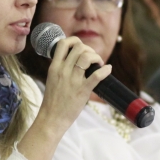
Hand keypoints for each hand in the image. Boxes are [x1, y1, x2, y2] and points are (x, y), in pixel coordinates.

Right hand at [20, 37, 111, 159]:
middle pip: (78, 47)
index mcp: (54, 67)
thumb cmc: (53, 101)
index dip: (74, 41)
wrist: (51, 118)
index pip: (63, 43)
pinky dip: (105, 70)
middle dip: (89, 49)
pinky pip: (96, 75)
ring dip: (97, 57)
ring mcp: (73, 80)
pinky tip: (107, 70)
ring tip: (99, 64)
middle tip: (93, 59)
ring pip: (87, 57)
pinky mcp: (82, 90)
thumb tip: (73, 60)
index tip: (80, 48)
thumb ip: (60, 68)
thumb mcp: (52, 79)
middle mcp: (63, 70)